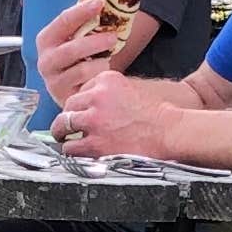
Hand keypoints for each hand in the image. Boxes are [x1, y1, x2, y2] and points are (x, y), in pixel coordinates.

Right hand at [33, 0, 120, 109]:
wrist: (72, 88)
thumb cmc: (76, 57)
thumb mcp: (74, 37)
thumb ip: (83, 21)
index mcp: (46, 39)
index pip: (63, 21)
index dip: (82, 11)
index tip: (100, 3)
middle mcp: (45, 60)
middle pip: (72, 49)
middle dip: (95, 42)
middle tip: (113, 37)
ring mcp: (53, 81)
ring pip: (81, 69)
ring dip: (100, 62)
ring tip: (108, 58)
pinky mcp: (65, 97)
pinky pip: (87, 86)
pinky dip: (98, 77)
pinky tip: (102, 73)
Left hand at [52, 69, 170, 161]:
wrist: (169, 131)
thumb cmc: (154, 114)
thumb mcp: (129, 88)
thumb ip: (107, 92)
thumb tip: (87, 104)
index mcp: (106, 80)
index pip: (81, 90)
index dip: (80, 105)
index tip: (82, 112)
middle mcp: (97, 97)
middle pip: (68, 106)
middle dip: (67, 117)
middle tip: (64, 126)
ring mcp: (94, 120)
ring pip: (64, 125)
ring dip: (63, 133)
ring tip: (64, 139)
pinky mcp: (96, 142)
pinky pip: (71, 147)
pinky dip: (71, 150)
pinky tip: (76, 151)